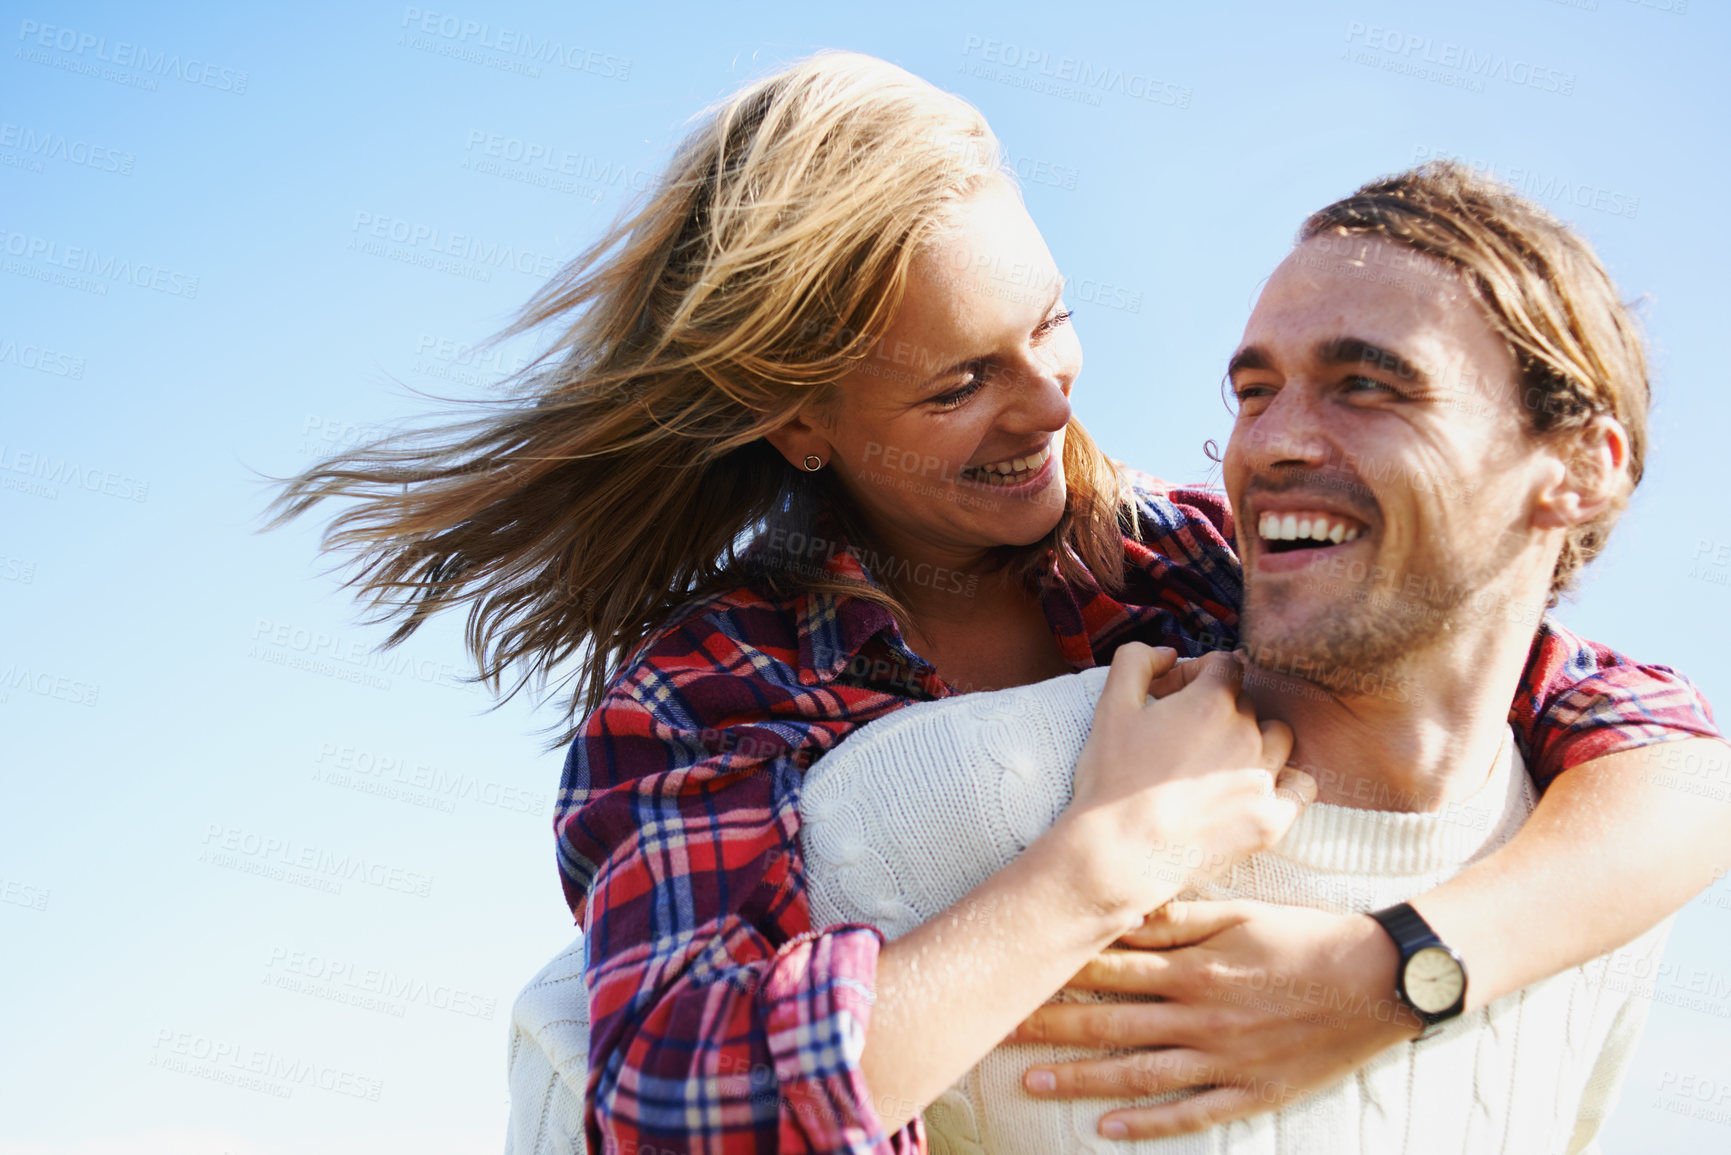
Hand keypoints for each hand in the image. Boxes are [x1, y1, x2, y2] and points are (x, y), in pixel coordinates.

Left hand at [1009, 899, 1420, 1140]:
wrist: (1381, 982)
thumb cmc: (1308, 937)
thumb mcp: (1242, 914)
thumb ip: (1178, 918)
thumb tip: (1121, 910)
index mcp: (1196, 967)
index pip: (1110, 969)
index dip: (1059, 971)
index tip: (1016, 971)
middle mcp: (1201, 1016)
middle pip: (1110, 1024)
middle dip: (1051, 1026)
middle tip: (999, 1027)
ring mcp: (1225, 1059)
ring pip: (1137, 1073)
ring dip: (1081, 1078)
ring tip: (1032, 1080)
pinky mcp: (1251, 1093)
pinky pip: (1190, 1113)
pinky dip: (1146, 1124)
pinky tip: (1106, 1129)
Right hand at [1053, 646, 1312, 919]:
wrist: (1118, 854)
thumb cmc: (1110, 779)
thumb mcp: (1110, 706)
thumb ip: (1136, 660)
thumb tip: (1168, 652)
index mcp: (1211, 701)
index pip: (1227, 665)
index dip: (1201, 674)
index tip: (1179, 696)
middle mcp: (1247, 734)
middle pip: (1248, 703)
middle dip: (1222, 710)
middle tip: (1187, 736)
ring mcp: (1262, 779)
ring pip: (1279, 739)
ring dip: (1257, 741)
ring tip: (1223, 762)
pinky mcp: (1270, 820)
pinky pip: (1301, 787)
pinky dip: (1285, 783)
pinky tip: (1257, 789)